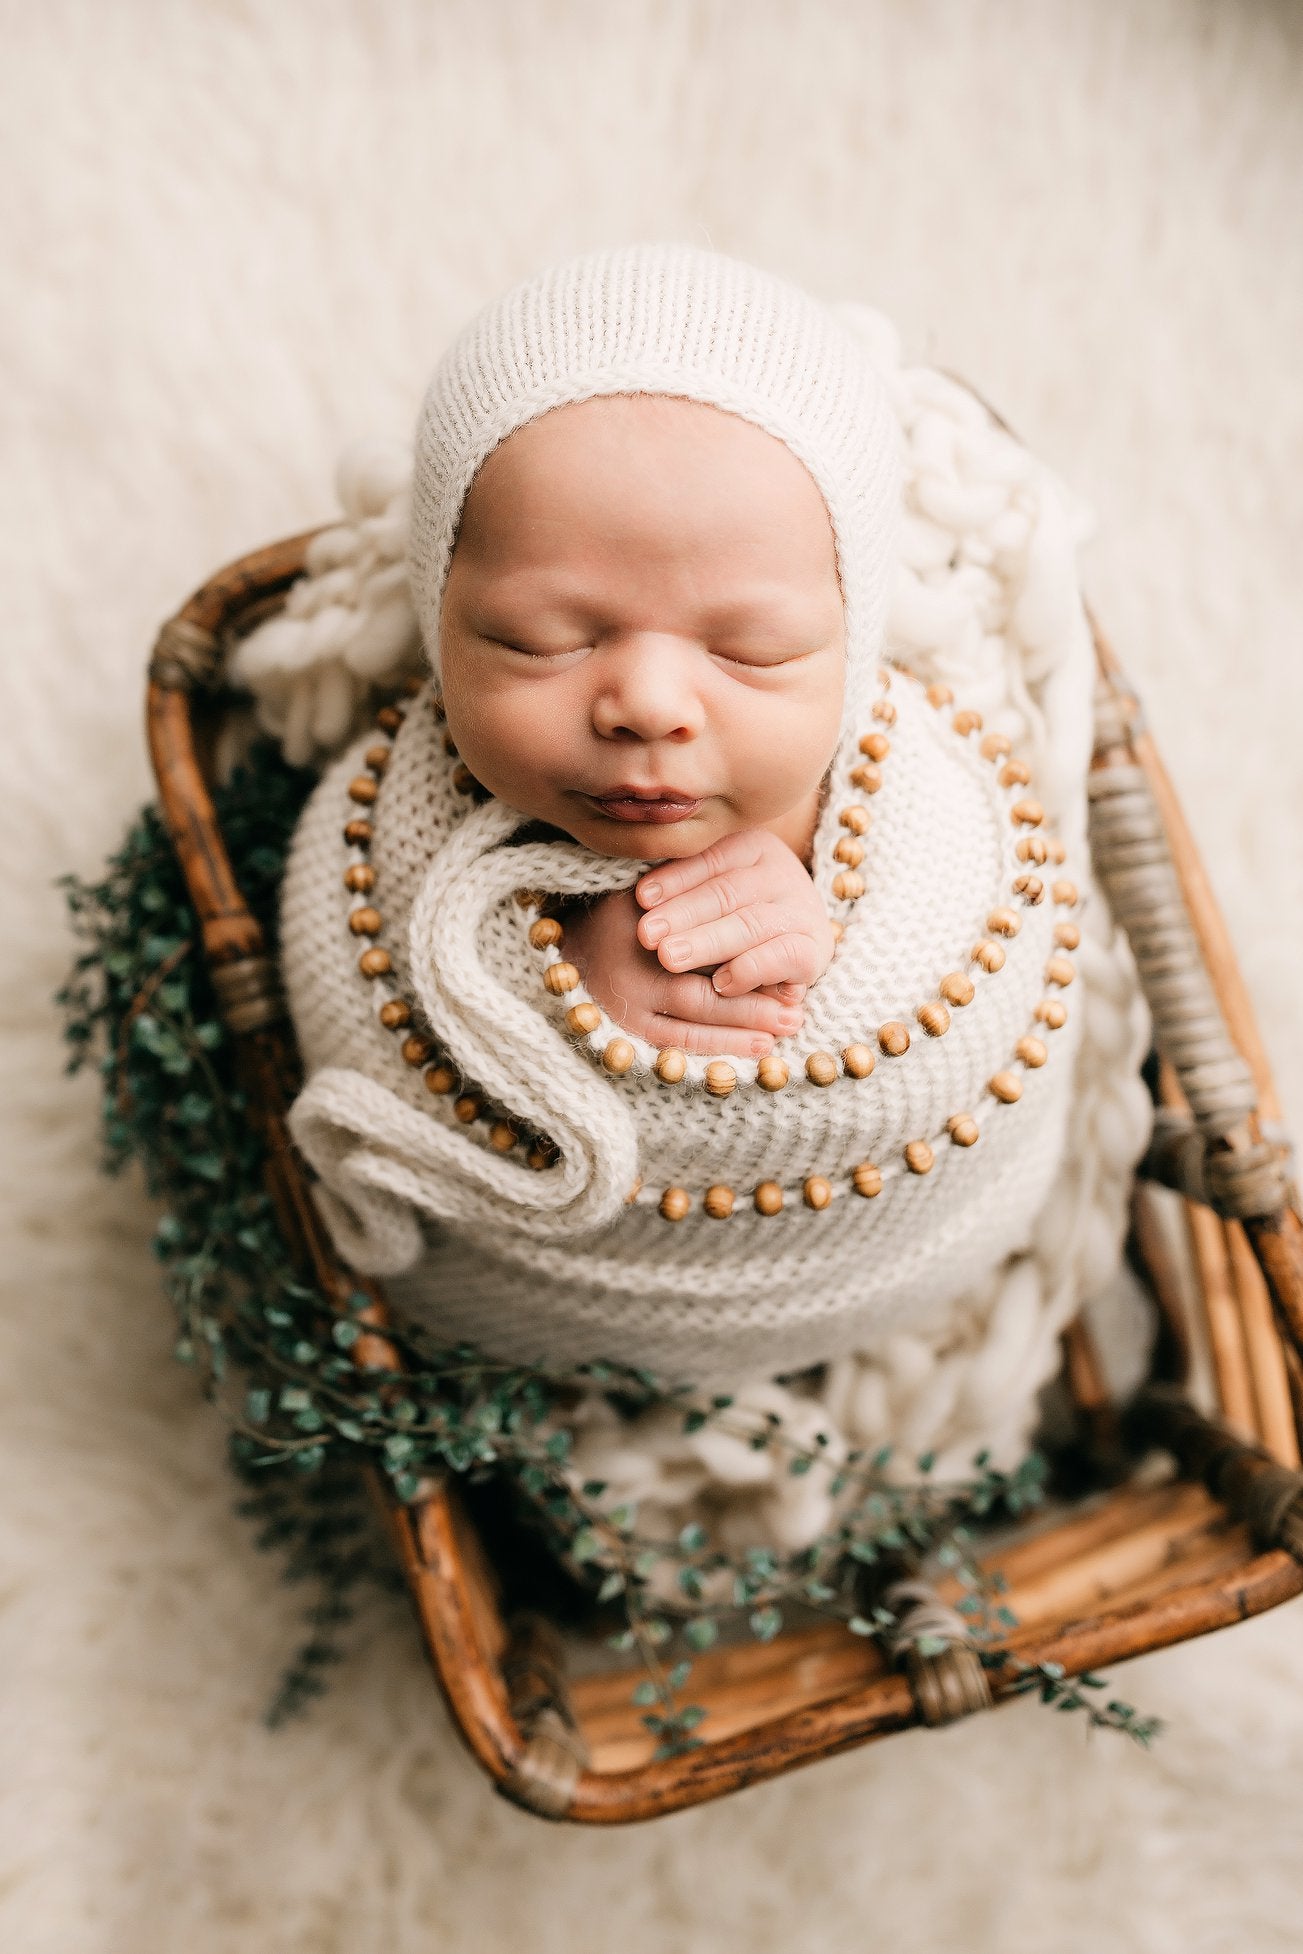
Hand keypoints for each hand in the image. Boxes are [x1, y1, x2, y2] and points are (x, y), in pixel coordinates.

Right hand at [561, 884, 808, 1059]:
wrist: (577, 941)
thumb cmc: (633, 908)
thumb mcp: (659, 888)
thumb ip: (701, 891)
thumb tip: (766, 913)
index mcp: (637, 918)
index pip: (699, 939)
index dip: (746, 955)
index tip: (788, 967)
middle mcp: (628, 961)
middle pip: (698, 985)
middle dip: (751, 1002)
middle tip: (795, 1011)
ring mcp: (624, 998)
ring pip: (692, 1017)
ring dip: (742, 1028)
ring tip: (783, 1030)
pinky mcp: (626, 1025)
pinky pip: (677, 1042)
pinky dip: (721, 1045)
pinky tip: (759, 1044)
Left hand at [634, 827, 836, 1005]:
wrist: (793, 948)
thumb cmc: (732, 918)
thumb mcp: (710, 893)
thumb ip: (684, 889)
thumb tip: (642, 898)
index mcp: (756, 847)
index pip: (712, 859)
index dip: (675, 878)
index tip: (641, 897)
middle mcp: (783, 873)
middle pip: (728, 892)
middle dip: (683, 914)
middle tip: (646, 934)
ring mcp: (802, 912)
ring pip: (750, 924)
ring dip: (707, 943)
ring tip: (669, 957)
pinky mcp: (815, 951)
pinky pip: (784, 956)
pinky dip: (751, 969)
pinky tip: (721, 983)